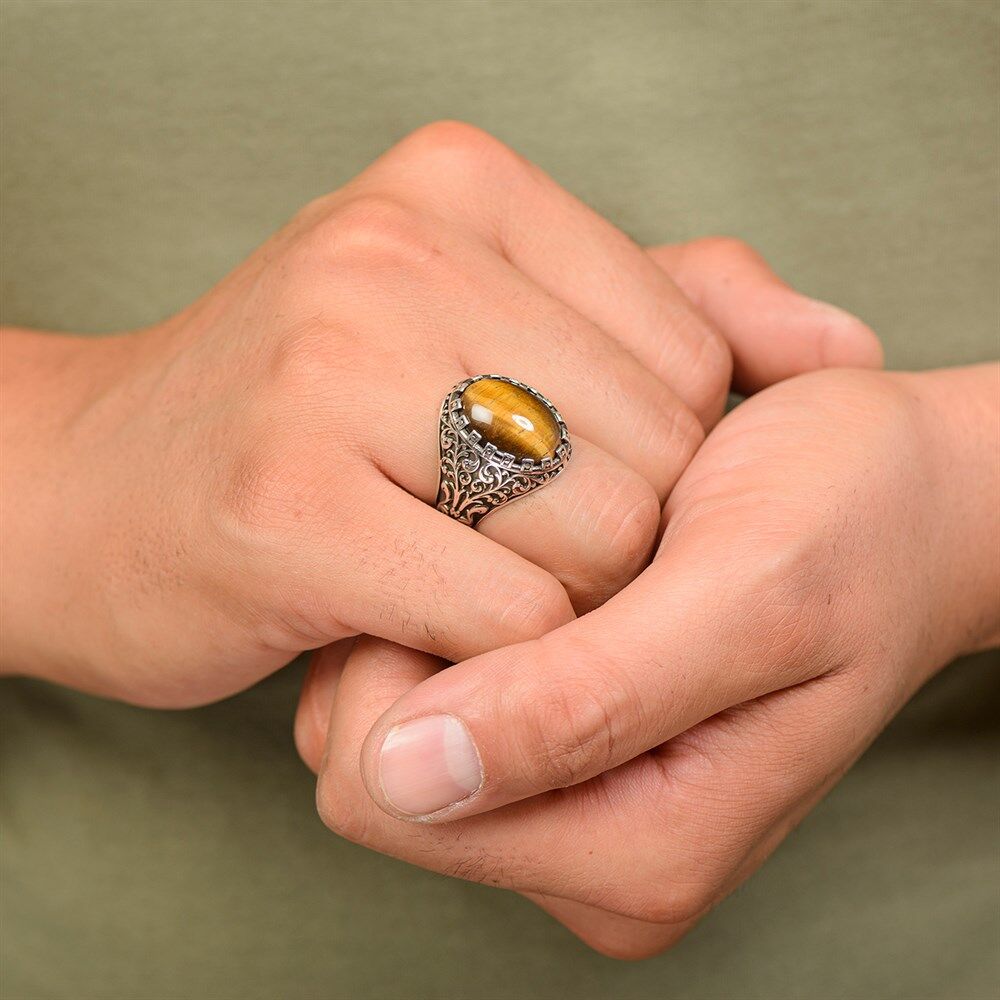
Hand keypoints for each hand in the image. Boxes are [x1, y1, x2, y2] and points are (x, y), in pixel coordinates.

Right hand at [0, 122, 879, 706]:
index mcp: (457, 185)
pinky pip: (510, 618)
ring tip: (458, 586)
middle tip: (507, 554)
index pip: (693, 350)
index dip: (654, 459)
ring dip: (557, 604)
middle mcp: (394, 250)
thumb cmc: (291, 422)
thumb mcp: (477, 321)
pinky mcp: (286, 504)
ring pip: (601, 540)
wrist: (72, 489)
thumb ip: (666, 313)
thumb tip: (846, 349)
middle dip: (609, 538)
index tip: (563, 493)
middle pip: (657, 450)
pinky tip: (416, 631)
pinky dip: (495, 656)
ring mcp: (329, 371)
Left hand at [298, 362, 998, 956]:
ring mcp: (564, 800)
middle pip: (370, 761)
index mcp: (633, 854)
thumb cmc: (852, 528)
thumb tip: (405, 777)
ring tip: (537, 548)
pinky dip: (450, 608)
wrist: (908, 500)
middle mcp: (583, 852)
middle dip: (417, 638)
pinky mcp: (555, 745)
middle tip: (523, 546)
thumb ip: (589, 702)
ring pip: (382, 717)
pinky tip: (526, 556)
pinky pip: (425, 686)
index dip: (407, 660)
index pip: (383, 793)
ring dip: (433, 616)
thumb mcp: (746, 596)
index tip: (496, 561)